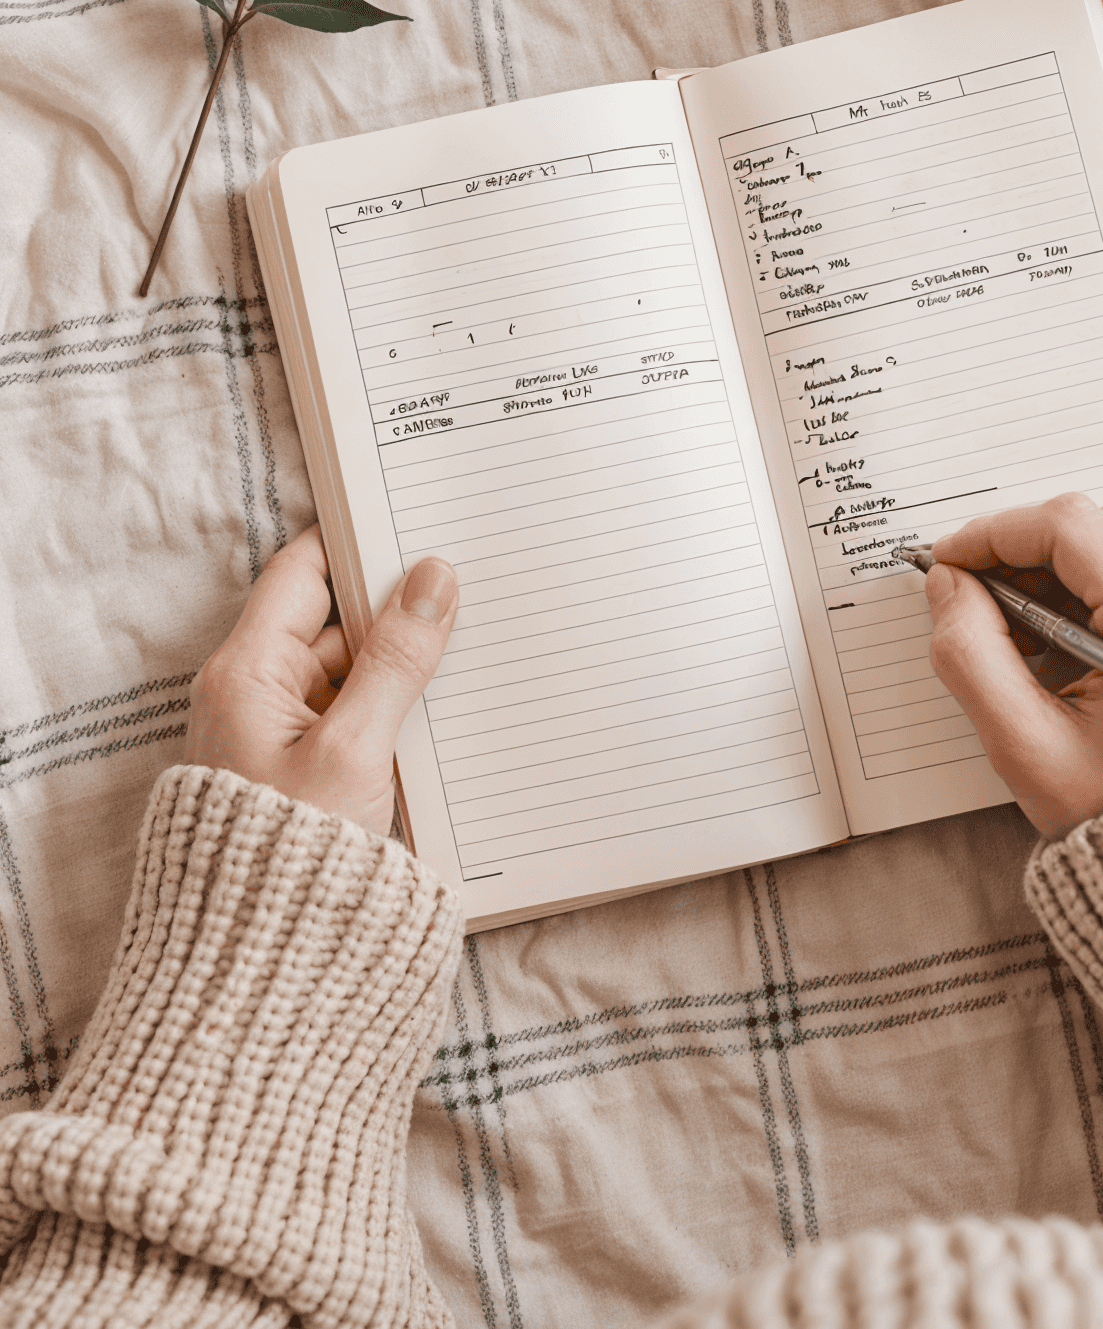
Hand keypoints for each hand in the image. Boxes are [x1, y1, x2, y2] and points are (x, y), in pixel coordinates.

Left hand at [185, 523, 457, 834]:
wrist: (260, 968)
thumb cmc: (290, 862)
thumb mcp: (355, 750)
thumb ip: (397, 660)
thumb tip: (432, 578)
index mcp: (247, 672)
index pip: (301, 572)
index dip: (356, 543)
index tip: (415, 522)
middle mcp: (253, 693)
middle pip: (330, 620)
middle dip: (394, 608)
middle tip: (464, 586)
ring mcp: (276, 733)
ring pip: (346, 670)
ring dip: (399, 663)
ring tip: (468, 647)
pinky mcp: (300, 770)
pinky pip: (350, 714)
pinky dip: (391, 706)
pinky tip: (441, 709)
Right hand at [925, 494, 1102, 837]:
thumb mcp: (1024, 746)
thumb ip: (970, 654)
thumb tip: (950, 584)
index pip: (1070, 527)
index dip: (995, 533)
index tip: (951, 561)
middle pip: (1100, 524)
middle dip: (1026, 549)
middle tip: (978, 598)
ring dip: (1061, 568)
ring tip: (1021, 631)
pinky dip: (1098, 588)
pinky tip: (1065, 639)